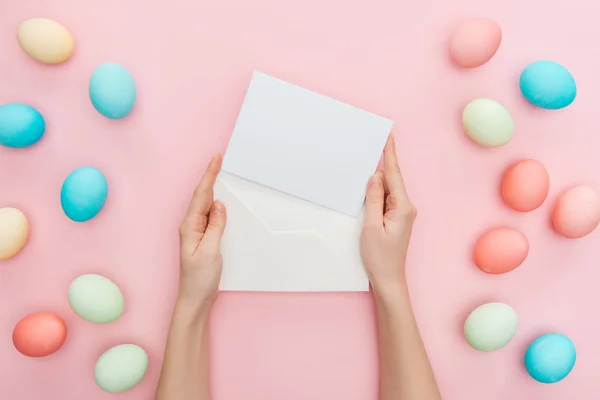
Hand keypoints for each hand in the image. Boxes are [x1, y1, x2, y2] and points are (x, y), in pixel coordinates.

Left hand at [178, 154, 226, 305]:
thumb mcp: (210, 251)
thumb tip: (219, 205)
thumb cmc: (200, 279)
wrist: (195, 299)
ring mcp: (195, 232)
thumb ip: (215, 226)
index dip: (209, 175)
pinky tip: (220, 201)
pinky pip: (209, 216)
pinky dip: (215, 205)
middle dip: (210, 177)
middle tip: (218, 159)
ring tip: (219, 173)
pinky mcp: (202, 238)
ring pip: (205, 205)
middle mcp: (190, 226)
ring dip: (212, 189)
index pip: (201, 195)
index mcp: (190, 226)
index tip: (216, 159)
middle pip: (202, 196)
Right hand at [360, 135, 416, 293]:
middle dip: (379, 166)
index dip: (389, 154)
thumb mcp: (371, 226)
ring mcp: (402, 213)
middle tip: (368, 149)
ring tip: (362, 178)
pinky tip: (367, 192)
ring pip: (387, 190)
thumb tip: (375, 177)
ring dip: (375, 183)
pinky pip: (386, 199)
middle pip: (391, 180)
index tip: (388, 136)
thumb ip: (374, 199)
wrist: (388, 279)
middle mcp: (406, 207)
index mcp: (402, 207)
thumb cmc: (380, 257)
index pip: (394, 175)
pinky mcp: (396, 218)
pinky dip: (376, 194)